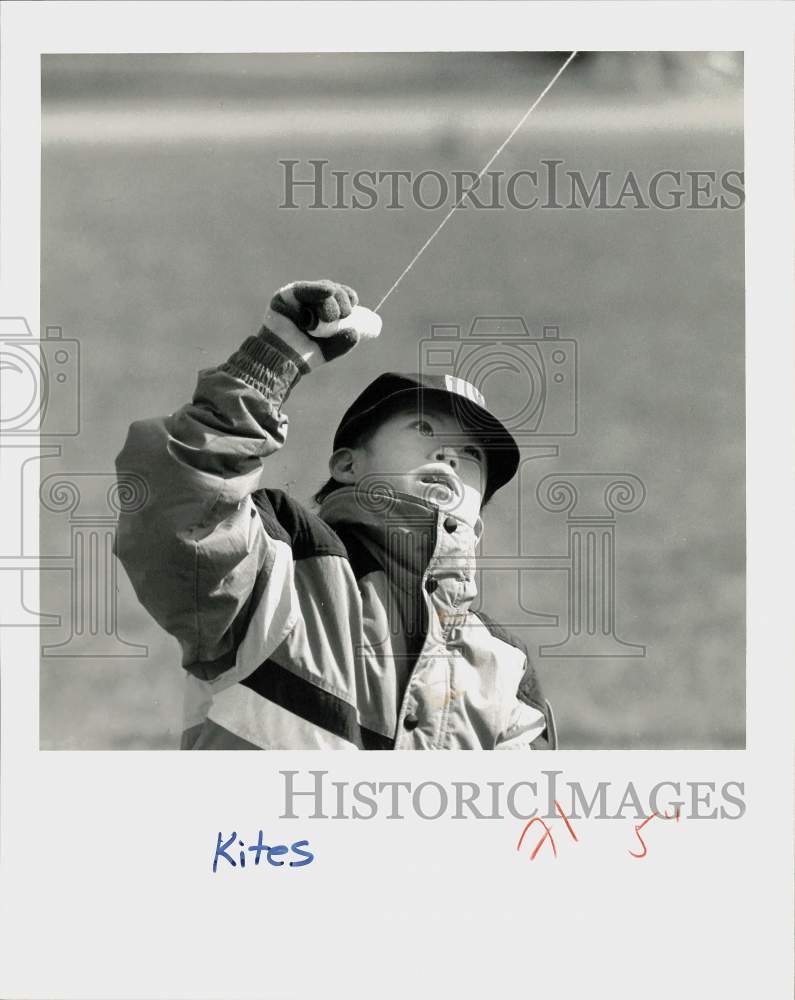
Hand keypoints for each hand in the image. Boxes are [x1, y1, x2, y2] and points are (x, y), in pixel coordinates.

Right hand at [264, 279, 381, 369]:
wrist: (281, 361)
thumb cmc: (302, 356)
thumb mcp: (328, 349)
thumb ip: (343, 341)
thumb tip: (356, 332)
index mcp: (319, 309)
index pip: (337, 295)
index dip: (348, 296)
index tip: (354, 304)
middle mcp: (308, 300)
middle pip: (332, 290)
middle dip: (342, 299)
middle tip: (344, 314)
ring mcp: (297, 297)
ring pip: (322, 289)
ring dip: (332, 301)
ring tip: (329, 318)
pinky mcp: (285, 296)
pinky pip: (303, 289)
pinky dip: (317, 290)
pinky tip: (328, 291)